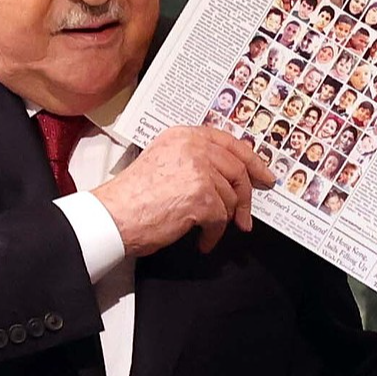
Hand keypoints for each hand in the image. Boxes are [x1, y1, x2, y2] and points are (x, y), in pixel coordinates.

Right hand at [91, 126, 274, 255]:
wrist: (114, 215)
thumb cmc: (132, 196)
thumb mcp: (164, 161)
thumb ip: (194, 159)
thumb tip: (227, 177)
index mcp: (184, 136)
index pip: (230, 143)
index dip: (252, 161)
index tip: (263, 176)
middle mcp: (193, 147)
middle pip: (237, 170)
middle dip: (246, 197)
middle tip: (247, 217)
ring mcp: (199, 170)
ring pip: (231, 197)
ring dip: (223, 219)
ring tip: (208, 230)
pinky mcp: (202, 196)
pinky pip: (221, 219)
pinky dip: (213, 234)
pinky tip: (202, 239)